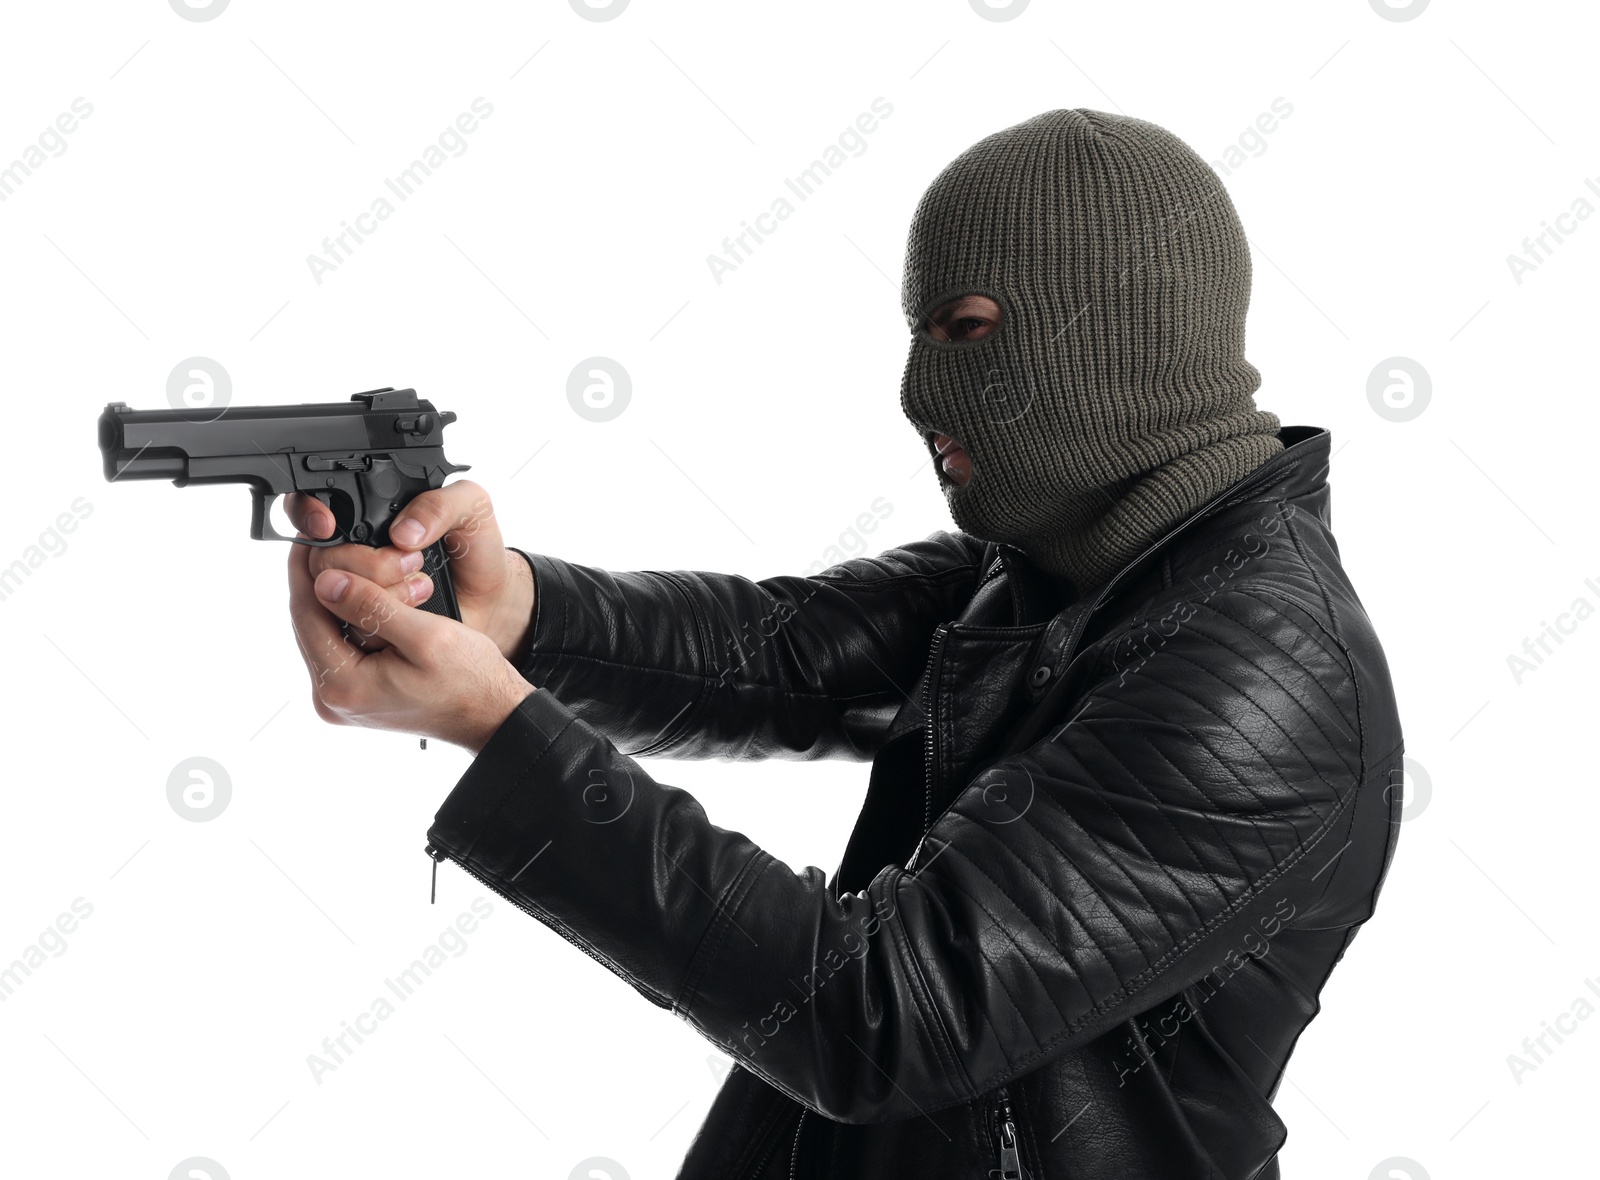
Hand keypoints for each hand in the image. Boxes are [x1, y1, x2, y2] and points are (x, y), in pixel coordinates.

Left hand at [287, 543, 536, 753]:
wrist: (491, 715)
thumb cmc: (469, 681)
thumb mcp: (425, 635)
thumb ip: (371, 607)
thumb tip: (325, 581)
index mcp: (343, 687)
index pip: (305, 614)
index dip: (305, 571)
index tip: (311, 538)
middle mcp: (334, 699)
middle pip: (311, 622)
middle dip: (333, 582)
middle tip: (353, 549)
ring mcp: (344, 699)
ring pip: (327, 630)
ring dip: (350, 599)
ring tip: (383, 576)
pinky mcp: (357, 693)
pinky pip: (343, 645)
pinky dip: (360, 620)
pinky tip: (384, 602)